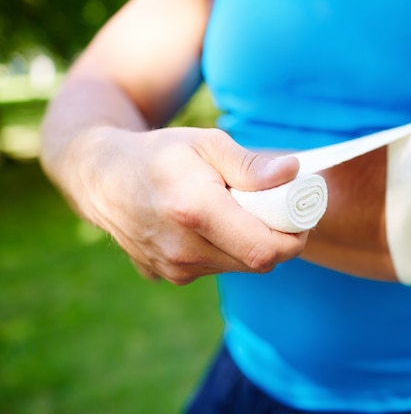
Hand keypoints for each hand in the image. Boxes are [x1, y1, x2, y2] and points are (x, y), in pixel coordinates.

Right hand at [73, 126, 306, 283]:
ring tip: (238, 211)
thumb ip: (250, 164)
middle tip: (275, 209)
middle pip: (258, 261)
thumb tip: (292, 173)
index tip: (299, 216)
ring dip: (250, 243)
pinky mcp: (170, 276)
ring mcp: (175, 268)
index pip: (266, 249)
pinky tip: (214, 225)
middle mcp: (183, 249)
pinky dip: (228, 250)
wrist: (103, 178)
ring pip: (239, 266)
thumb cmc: (160, 154)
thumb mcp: (206, 143)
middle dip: (276, 238)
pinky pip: (218, 268)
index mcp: (195, 211)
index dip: (294, 237)